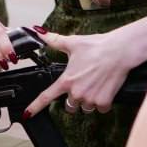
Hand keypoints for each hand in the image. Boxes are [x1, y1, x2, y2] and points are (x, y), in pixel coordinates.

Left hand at [23, 31, 139, 117]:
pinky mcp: (104, 102)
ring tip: (96, 84)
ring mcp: (90, 99)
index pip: (46, 97)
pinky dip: (102, 102)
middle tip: (84, 83)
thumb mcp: (73, 42)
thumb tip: (38, 31)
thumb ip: (54, 40)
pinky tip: (105, 89)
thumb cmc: (97, 46)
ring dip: (88, 100)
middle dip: (74, 98)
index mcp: (66, 80)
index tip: (27, 115)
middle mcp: (76, 93)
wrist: (119, 51)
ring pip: (85, 108)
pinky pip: (100, 109)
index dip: (34, 107)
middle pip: (69, 105)